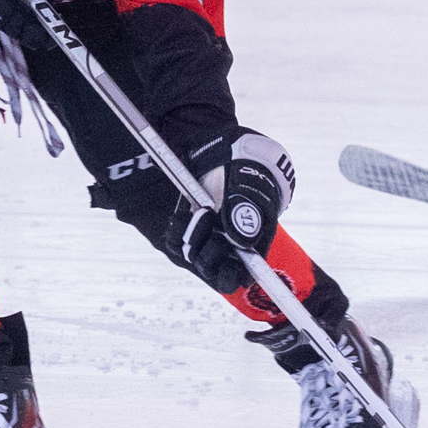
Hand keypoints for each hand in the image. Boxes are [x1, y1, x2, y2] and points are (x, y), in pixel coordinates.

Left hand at [164, 132, 295, 290]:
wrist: (227, 151)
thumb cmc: (247, 170)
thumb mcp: (249, 187)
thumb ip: (246, 214)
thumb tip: (241, 244)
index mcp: (252, 241)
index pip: (244, 274)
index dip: (234, 277)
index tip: (228, 267)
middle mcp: (228, 244)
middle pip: (214, 269)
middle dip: (210, 250)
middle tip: (209, 218)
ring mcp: (207, 237)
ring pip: (194, 256)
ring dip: (192, 237)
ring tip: (199, 212)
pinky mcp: (188, 229)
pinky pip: (176, 244)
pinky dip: (175, 233)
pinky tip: (180, 217)